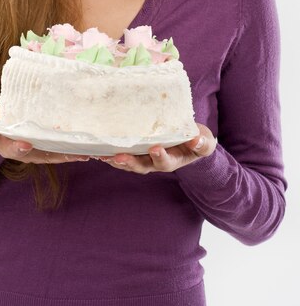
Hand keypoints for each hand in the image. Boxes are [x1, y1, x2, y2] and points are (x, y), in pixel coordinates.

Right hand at [0, 102, 89, 163]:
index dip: (21, 147)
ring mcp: (37, 148)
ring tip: (89, 151)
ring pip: (56, 153)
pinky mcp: (46, 141)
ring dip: (72, 153)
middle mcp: (26, 150)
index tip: (27, 143)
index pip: (16, 149)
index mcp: (8, 147)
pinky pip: (60, 146)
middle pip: (44, 155)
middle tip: (78, 153)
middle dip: (61, 155)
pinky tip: (87, 144)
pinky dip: (73, 146)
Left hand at [98, 123, 215, 174]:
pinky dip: (111, 154)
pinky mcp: (136, 151)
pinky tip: (100, 150)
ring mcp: (144, 158)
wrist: (189, 141)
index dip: (160, 156)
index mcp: (173, 160)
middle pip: (142, 166)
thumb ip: (202, 143)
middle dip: (130, 163)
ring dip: (116, 160)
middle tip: (119, 157)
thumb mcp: (205, 141)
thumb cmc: (196, 140)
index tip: (156, 148)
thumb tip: (196, 140)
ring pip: (129, 163)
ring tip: (103, 155)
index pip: (165, 161)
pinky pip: (122, 155)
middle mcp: (155, 162)